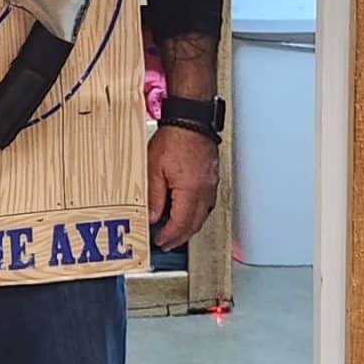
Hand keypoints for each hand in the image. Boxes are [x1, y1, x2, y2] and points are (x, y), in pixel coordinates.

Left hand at [148, 124, 218, 251]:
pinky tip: (188, 213)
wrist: (191, 120)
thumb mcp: (154, 169)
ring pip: (203, 216)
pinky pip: (207, 204)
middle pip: (194, 224)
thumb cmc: (174, 139)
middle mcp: (204, 192)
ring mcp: (211, 186)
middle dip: (180, 237)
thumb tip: (152, 217)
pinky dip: (196, 214)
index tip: (160, 242)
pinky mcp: (212, 179)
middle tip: (167, 243)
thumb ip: (154, 197)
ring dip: (189, 227)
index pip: (180, 224)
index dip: (169, 236)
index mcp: (190, 191)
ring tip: (176, 232)